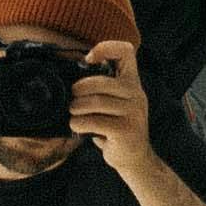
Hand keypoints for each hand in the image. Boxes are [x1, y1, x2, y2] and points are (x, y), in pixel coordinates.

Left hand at [67, 36, 154, 169]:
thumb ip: (101, 88)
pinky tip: (77, 126)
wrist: (134, 158)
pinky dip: (79, 123)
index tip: (88, 60)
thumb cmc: (116, 126)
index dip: (105, 48)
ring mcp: (134, 112)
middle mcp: (136, 94)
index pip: (125, 51)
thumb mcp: (114, 102)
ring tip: (73, 113)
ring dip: (76, 108)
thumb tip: (69, 77)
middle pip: (100, 81)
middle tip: (72, 99)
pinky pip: (95, 121)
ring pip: (95, 102)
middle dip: (79, 90)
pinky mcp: (126, 130)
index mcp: (132, 82)